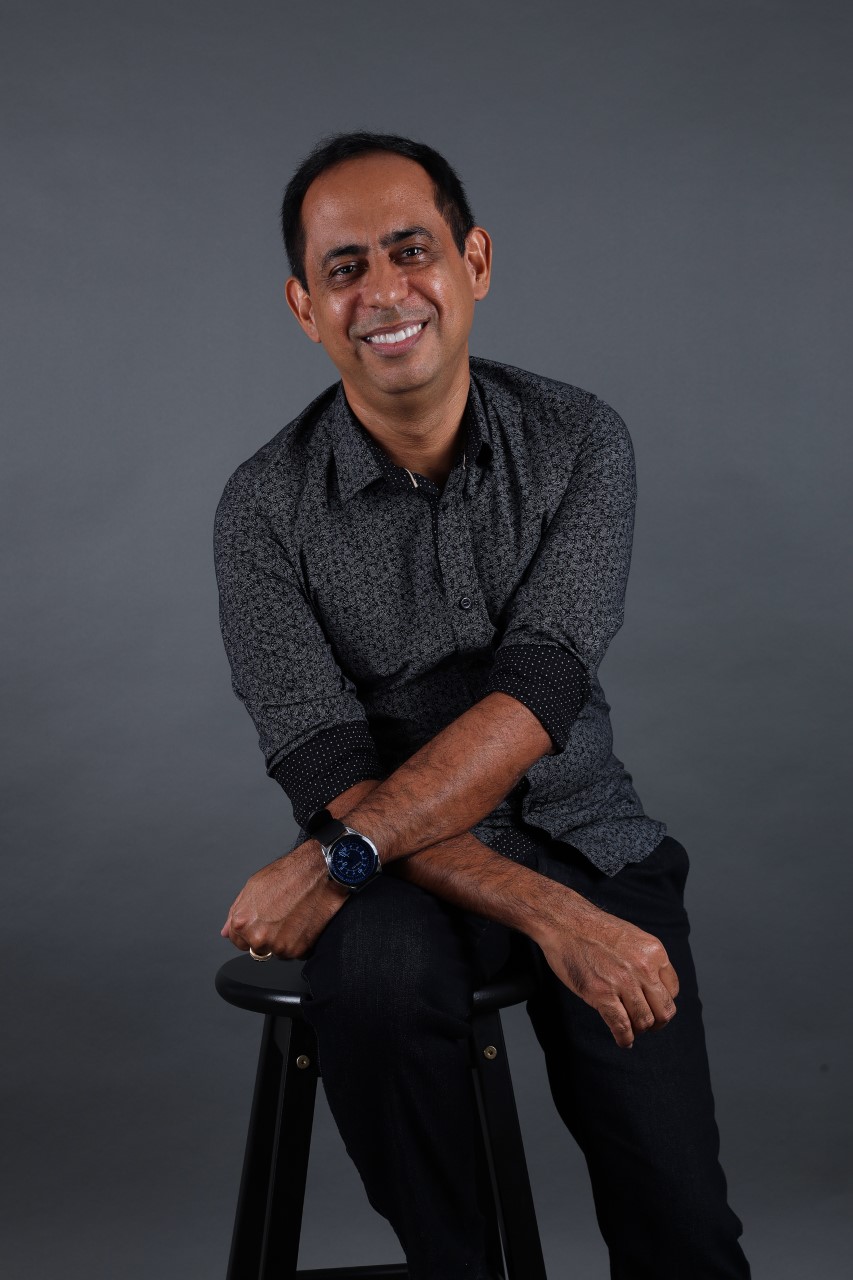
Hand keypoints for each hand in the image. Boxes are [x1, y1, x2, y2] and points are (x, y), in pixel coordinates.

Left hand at [221, 839, 346, 957]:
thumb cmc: (288, 874)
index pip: (238, 942)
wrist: (319, 872)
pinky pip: (295, 953)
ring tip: (293, 916)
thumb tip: (226, 932)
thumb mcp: (253, 886)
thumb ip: (236, 912)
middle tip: (280, 917)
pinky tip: (302, 922)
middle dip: (266, 937)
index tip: (262, 922)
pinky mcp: (299, 950)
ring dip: (284, 940)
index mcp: (242, 923)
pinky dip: (300, 941)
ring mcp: (279, 946)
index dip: (250, 931)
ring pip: (277, 952)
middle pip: (257, 950)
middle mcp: (258, 938)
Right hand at [534, 890, 679, 1047]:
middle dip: (657, 1022)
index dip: (661, 1001)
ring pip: (645, 1021)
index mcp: (654, 952)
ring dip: (638, 1029)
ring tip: (630, 1029)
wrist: (565, 921)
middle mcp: (644, 968)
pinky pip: (622, 1027)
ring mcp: (623, 982)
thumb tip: (652, 985)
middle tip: (646, 1024)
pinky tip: (623, 1040)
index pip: (673, 990)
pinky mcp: (602, 994)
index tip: (651, 1004)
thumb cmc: (593, 928)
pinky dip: (625, 1039)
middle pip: (664, 1010)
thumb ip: (645, 959)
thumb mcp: (632, 936)